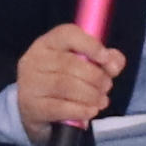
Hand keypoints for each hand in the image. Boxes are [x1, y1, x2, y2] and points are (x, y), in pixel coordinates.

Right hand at [11, 27, 127, 137]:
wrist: (33, 110)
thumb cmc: (62, 81)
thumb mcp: (81, 64)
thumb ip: (104, 59)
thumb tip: (115, 63)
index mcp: (47, 43)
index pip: (68, 34)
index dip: (91, 45)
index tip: (106, 59)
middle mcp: (34, 60)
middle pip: (70, 64)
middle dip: (96, 77)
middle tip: (107, 86)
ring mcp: (30, 84)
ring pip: (66, 86)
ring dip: (91, 95)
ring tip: (101, 100)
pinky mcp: (32, 107)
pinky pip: (60, 108)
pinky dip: (81, 110)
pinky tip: (91, 111)